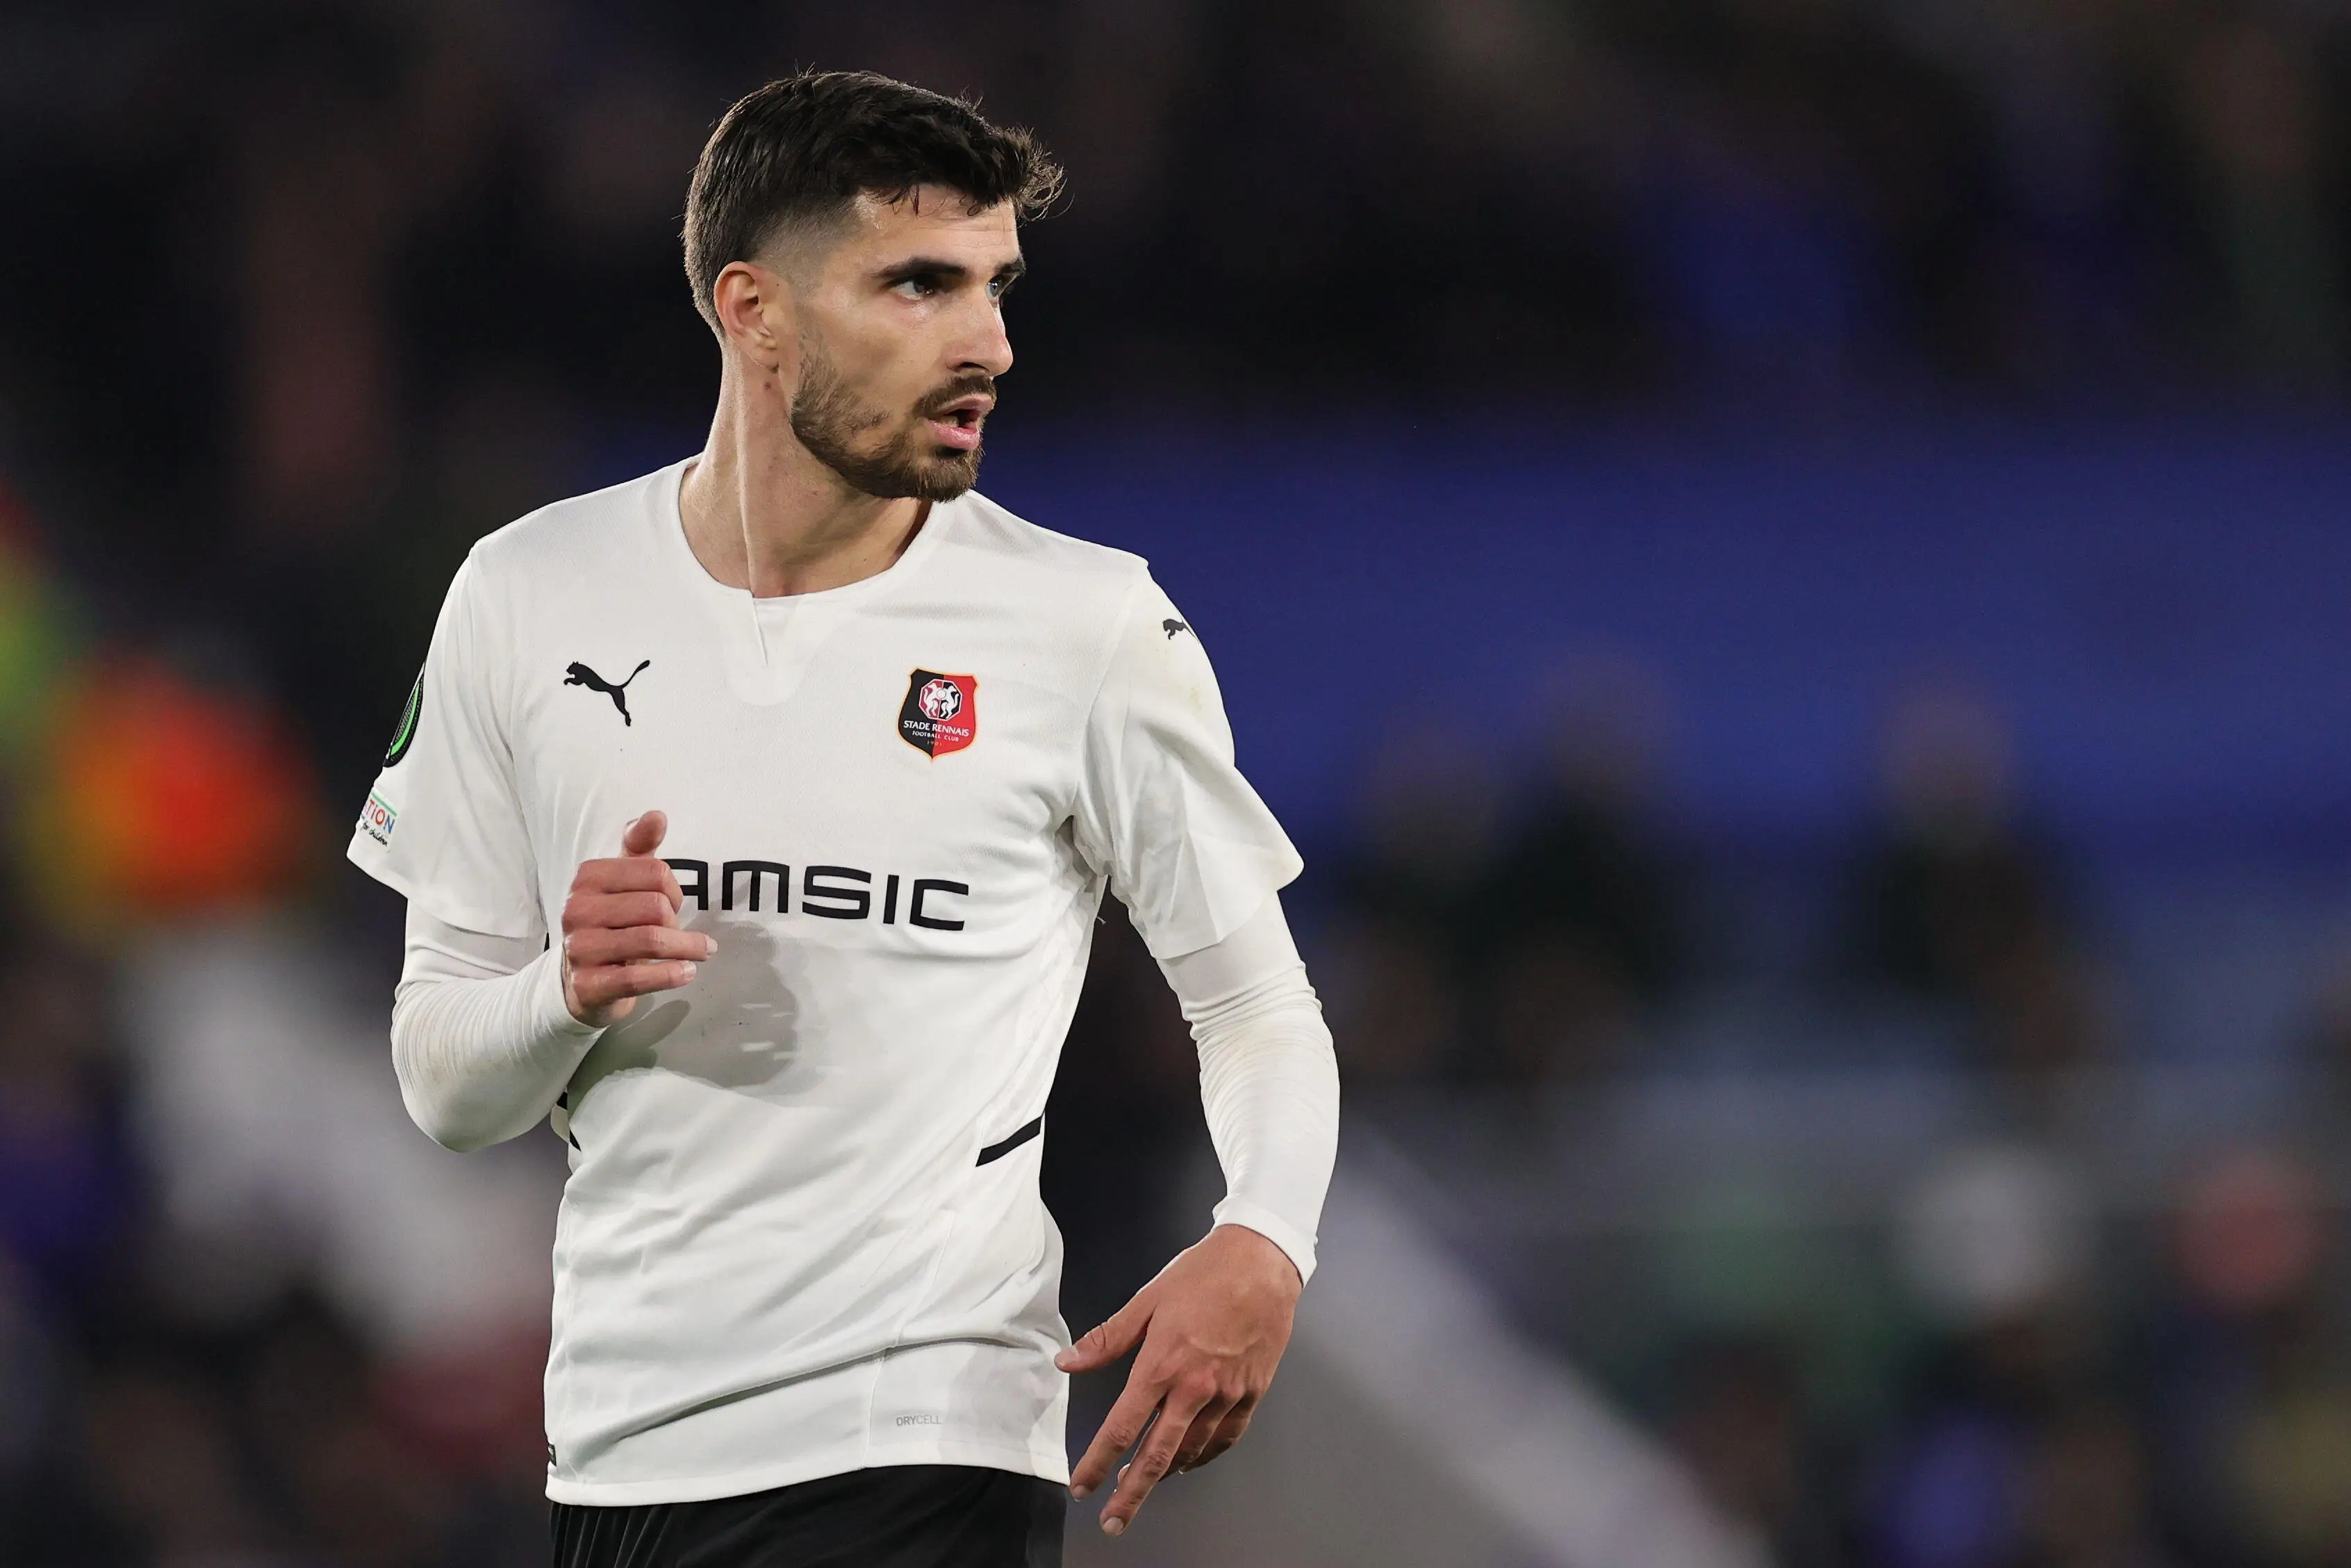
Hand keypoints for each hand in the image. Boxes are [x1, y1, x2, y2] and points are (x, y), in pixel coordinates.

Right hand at [561, 811, 714, 1026]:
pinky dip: (671, 974)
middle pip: (656, 907)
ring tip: (701, 953)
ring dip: (687, 948)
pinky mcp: (588, 985)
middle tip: (679, 933)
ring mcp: (579, 949)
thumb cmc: (612, 921)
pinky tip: (686, 972)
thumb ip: (640, 845)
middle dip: (678, 921)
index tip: (672, 904)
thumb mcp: (624, 879)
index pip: (656, 872)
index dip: (675, 890)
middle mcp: (576, 910)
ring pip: (651, 940)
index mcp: (587, 877)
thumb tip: (657, 815)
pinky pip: (638, 978)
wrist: (581, 981)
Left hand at [1058, 1224, 1302, 1536]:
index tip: (1082, 1487)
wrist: (1262, 1261)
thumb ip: (1107, 1338)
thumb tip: (1067, 1362)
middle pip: (1157, 1455)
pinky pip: (1226, 1437)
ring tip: (1144, 1483)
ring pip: (1192, 1450)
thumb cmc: (1204, 1274)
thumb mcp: (1147, 1299)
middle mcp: (1194, 1388)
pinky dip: (1205, 1455)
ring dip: (1166, 1473)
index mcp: (1162, 1364)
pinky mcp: (1252, 1392)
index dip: (1098, 1462)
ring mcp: (1227, 1394)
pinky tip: (1190, 1461)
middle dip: (1131, 1493)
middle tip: (1113, 1520)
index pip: (1122, 1427)